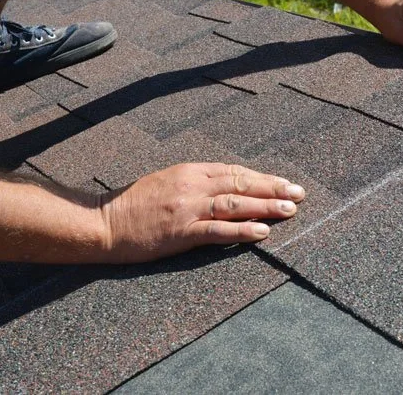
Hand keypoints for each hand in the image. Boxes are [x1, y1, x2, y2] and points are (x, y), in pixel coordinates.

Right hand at [97, 162, 304, 262]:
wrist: (104, 222)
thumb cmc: (134, 203)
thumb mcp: (168, 180)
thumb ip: (197, 181)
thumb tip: (228, 185)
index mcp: (190, 171)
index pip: (234, 171)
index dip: (262, 178)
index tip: (284, 182)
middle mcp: (193, 185)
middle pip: (241, 183)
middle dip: (273, 188)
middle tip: (299, 193)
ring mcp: (188, 208)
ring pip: (235, 204)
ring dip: (266, 207)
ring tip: (290, 210)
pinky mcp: (181, 232)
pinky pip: (218, 231)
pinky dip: (243, 231)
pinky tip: (262, 232)